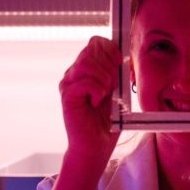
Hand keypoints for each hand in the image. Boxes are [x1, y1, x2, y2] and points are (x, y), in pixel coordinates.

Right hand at [59, 36, 121, 166]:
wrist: (96, 146)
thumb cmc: (106, 122)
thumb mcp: (116, 92)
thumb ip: (115, 73)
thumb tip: (121, 54)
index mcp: (85, 69)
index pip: (95, 42)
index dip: (110, 49)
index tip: (120, 63)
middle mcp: (74, 73)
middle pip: (91, 49)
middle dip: (109, 65)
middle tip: (113, 86)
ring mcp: (68, 84)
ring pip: (87, 63)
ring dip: (103, 77)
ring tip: (106, 94)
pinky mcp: (67, 96)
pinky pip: (85, 82)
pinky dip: (97, 90)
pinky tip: (97, 102)